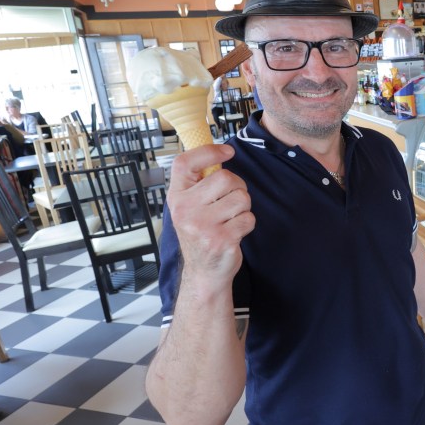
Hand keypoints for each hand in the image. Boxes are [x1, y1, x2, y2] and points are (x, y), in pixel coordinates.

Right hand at [167, 145, 253, 285]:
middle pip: (226, 178)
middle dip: (237, 188)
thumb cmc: (201, 235)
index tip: (227, 151)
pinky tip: (234, 232)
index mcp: (176, 197)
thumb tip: (222, 153)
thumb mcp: (191, 207)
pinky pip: (248, 218)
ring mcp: (202, 226)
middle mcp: (185, 210)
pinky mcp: (221, 239)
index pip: (185, 163)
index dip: (209, 151)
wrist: (203, 272)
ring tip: (229, 220)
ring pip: (242, 198)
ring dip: (243, 208)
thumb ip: (200, 184)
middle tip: (229, 202)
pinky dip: (247, 224)